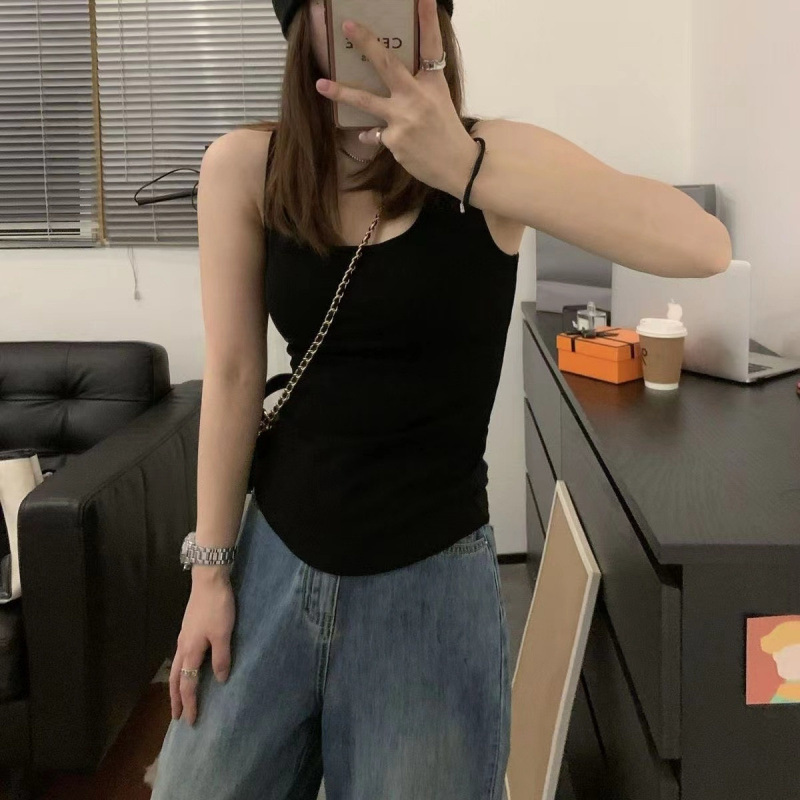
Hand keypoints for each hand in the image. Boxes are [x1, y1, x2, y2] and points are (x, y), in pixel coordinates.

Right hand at [169, 569, 234, 724]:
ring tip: (178, 698)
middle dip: (176, 699)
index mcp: (191, 651)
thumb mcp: (223, 634)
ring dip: (176, 686)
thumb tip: (220, 681)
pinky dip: (180, 671)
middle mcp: (183, 647)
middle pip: (176, 679)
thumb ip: (221, 658)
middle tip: (176, 717)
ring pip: (176, 668)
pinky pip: (181, 657)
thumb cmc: (217, 608)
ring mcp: (183, 637)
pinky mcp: (187, 629)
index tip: (190, 721)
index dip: (190, 703)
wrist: (209, 581)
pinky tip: (187, 669)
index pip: (188, 685)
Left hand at [315, 0, 477, 197]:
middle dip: (366, 43)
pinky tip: (385, 139)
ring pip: (366, 101)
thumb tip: (393, 77)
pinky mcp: (394, 141)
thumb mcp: (439, 101)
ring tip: (320, 85)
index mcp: (433, 83)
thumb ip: (418, 87)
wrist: (459, 166)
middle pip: (387, 65)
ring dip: (341, 92)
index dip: (427, 19)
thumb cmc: (447, 131)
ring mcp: (404, 119)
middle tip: (347, 26)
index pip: (432, 46)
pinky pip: (375, 133)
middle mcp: (417, 97)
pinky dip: (375, 134)